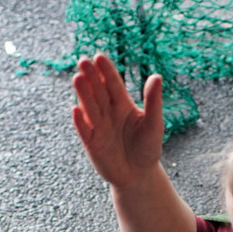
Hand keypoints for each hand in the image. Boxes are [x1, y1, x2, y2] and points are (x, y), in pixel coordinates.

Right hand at [72, 54, 165, 188]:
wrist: (138, 175)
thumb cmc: (148, 148)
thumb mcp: (154, 124)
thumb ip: (153, 101)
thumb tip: (157, 76)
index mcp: (122, 104)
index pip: (113, 84)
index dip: (106, 71)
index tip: (99, 57)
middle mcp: (107, 112)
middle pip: (98, 91)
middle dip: (91, 77)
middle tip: (83, 61)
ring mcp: (98, 127)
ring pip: (89, 107)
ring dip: (83, 93)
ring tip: (77, 78)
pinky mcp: (91, 143)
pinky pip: (85, 130)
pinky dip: (80, 121)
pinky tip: (76, 109)